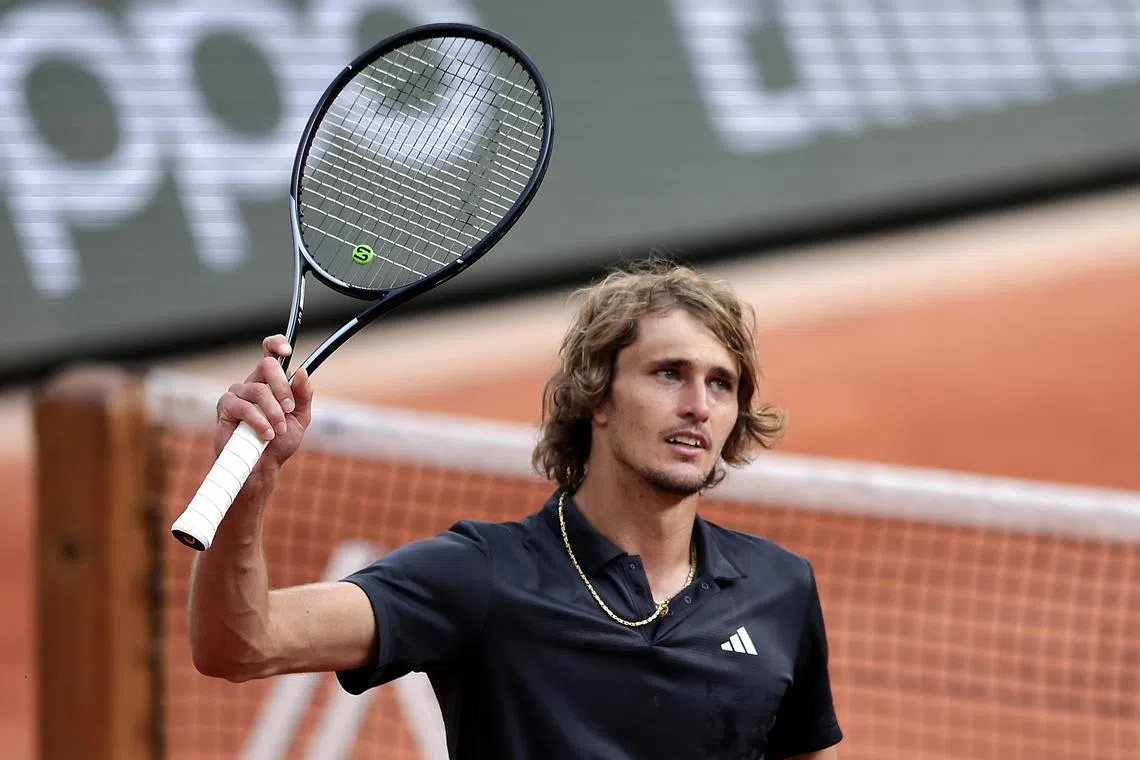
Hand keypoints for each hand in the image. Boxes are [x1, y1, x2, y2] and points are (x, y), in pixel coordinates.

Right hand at [214, 335, 313, 470]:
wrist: (264, 467)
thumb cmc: (280, 443)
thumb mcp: (300, 418)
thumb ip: (303, 395)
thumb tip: (302, 371)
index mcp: (271, 382)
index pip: (269, 352)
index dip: (276, 344)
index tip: (287, 350)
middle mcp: (253, 383)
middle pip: (267, 366)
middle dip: (283, 387)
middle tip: (290, 409)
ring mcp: (238, 393)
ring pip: (258, 389)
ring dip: (273, 412)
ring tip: (278, 431)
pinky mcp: (224, 407)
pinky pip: (244, 406)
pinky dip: (259, 421)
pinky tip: (267, 435)